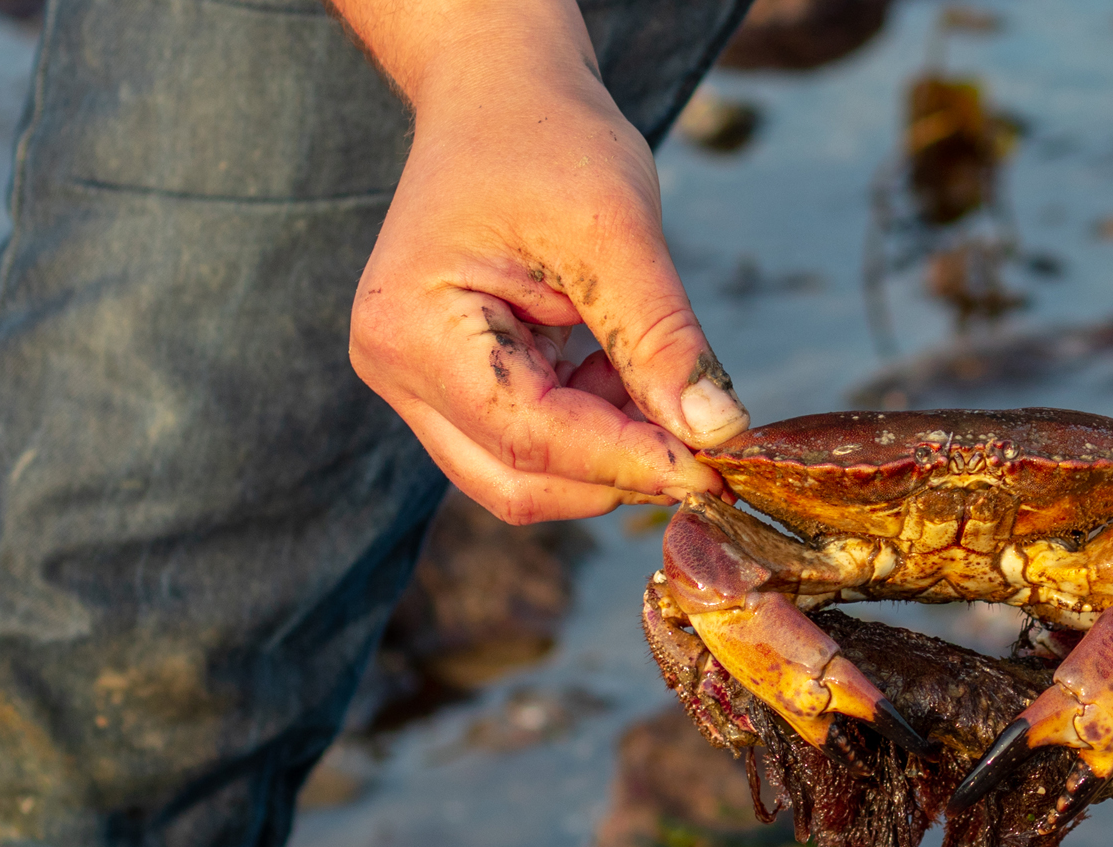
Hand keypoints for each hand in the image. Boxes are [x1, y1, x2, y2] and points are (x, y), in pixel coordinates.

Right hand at [342, 2, 748, 523]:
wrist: (499, 100)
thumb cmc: (546, 142)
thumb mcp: (618, 229)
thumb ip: (662, 338)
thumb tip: (717, 432)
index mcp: (412, 328)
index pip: (532, 437)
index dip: (630, 462)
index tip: (716, 470)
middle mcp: (395, 370)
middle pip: (518, 481)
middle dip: (617, 472)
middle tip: (705, 444)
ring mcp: (416, 385)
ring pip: (522, 478)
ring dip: (605, 452)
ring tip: (646, 373)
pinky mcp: (451, 390)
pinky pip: (526, 447)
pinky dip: (591, 432)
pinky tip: (618, 372)